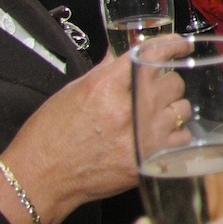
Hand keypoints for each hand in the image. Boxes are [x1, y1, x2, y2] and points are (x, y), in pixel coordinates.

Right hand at [0, 45, 181, 223]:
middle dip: (166, 84)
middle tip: (153, 93)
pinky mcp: (149, 160)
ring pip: (182, 110)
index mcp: (107, 85)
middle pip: (173, 82)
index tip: (181, 46)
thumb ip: (104, 71)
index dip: (173, 45)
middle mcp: (129, 107)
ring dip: (172, 110)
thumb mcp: (72, 92)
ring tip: (155, 117)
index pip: (153, 54)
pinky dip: (174, 136)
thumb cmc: (49, 135)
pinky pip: (181, 139)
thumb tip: (121, 54)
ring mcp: (142, 135)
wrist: (40, 177)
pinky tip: (159, 138)